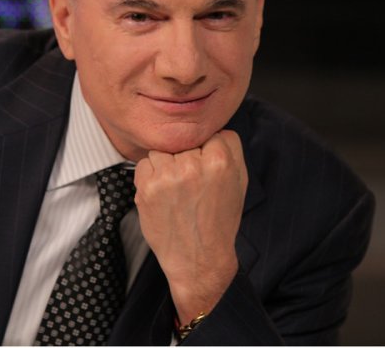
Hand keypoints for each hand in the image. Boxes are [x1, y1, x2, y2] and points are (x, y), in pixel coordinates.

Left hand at [133, 130, 247, 324]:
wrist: (198, 259)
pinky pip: (145, 164)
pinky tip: (164, 197)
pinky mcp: (147, 186)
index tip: (209, 172)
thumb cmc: (219, 221)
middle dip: (187, 159)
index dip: (209, 152)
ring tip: (178, 193)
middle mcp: (193, 165)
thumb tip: (213, 124)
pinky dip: (151, 177)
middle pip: (185, 142)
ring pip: (163, 151)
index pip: (211, 134)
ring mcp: (168, 176)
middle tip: (194, 189)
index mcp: (221, 161)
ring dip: (167, 167)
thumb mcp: (239, 181)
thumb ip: (230, 147)